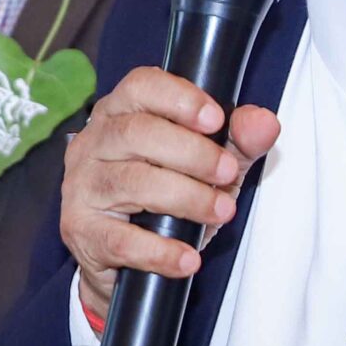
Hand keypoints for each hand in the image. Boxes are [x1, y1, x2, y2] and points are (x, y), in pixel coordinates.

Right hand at [62, 67, 277, 322]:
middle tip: (228, 172)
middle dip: (192, 153)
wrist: (119, 258)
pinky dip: (160, 250)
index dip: (179, 98)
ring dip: (186, 198)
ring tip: (221, 212)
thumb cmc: (162, 199)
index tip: (216, 120)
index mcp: (119, 113)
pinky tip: (187, 258)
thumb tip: (264, 123)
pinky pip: (121, 240)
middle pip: (137, 133)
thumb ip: (237, 142)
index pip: (140, 87)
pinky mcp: (81, 231)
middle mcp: (93, 143)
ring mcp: (81, 187)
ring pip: (132, 183)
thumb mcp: (206, 166)